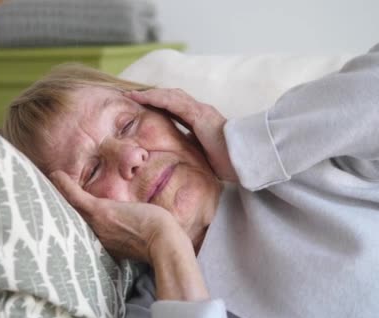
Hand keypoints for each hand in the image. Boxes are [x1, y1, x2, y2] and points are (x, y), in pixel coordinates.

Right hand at [49, 170, 190, 262]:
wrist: (164, 242)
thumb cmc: (160, 240)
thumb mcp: (142, 237)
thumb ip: (133, 234)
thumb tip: (144, 228)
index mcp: (105, 244)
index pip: (85, 232)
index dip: (73, 223)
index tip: (63, 218)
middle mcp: (95, 237)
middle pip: (71, 222)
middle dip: (55, 213)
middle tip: (40, 201)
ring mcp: (95, 225)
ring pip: (68, 211)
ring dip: (53, 198)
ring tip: (39, 189)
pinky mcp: (98, 212)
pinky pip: (74, 197)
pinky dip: (63, 185)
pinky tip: (53, 174)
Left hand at [124, 88, 238, 182]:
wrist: (246, 159)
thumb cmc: (230, 162)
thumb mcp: (206, 156)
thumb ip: (194, 150)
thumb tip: (179, 156)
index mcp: (202, 121)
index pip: (176, 110)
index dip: (160, 106)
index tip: (144, 107)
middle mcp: (200, 112)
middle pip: (172, 99)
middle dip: (153, 96)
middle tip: (134, 97)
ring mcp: (200, 111)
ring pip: (170, 96)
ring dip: (151, 94)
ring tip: (133, 95)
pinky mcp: (199, 114)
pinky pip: (173, 102)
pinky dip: (157, 98)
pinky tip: (143, 97)